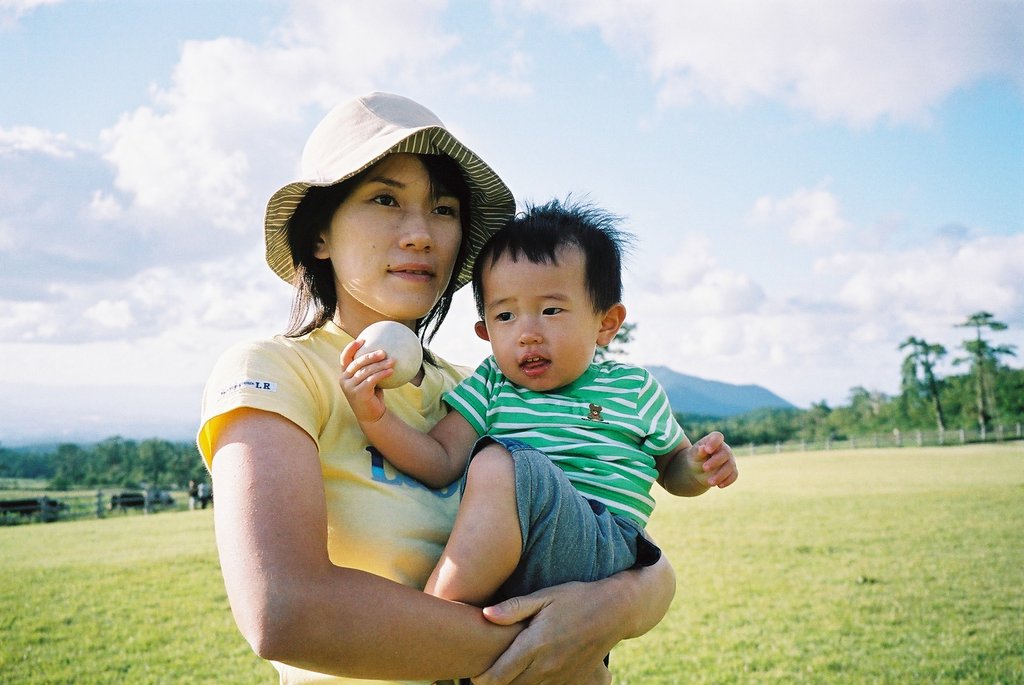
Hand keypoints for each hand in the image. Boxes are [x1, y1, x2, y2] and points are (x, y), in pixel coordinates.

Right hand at [338, 339, 391, 423]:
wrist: (372, 416)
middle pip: (357, 363)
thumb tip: (385, 352)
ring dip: (381, 365)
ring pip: (366, 371)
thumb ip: (371, 369)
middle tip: (383, 352)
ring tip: (393, 361)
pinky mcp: (358, 393)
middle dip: (371, 356)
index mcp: (345, 375)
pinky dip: (382, 374)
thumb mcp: (370, 380)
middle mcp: (344, 380)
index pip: (344, 358)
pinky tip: (392, 372)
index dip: (351, 348)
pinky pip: (371, 380)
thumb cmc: (372, 395)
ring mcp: (349, 387)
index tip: (361, 340)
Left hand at [471, 583, 617, 684]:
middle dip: (495, 684)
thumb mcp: (545, 596)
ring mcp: (561, 676)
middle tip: (484, 675)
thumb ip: (513, 609)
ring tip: (504, 674)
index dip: (482, 679)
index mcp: (535, 644)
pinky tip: (529, 674)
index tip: (473, 674)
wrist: (613, 612)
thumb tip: (485, 615)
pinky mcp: (572, 681)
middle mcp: (546, 665)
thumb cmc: (576, 599)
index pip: (499, 674)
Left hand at [692, 431, 737, 487]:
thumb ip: (698, 451)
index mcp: (714, 440)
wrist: (698, 471)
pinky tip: (719, 486)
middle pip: (725, 453)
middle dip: (716, 461)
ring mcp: (730, 460)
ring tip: (709, 482)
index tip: (707, 450)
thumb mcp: (694, 455)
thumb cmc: (696, 458)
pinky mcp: (732, 471)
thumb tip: (702, 448)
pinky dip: (727, 481)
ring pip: (730, 466)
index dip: (714, 442)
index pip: (717, 437)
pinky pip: (734, 475)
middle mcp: (724, 449)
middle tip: (704, 468)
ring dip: (720, 474)